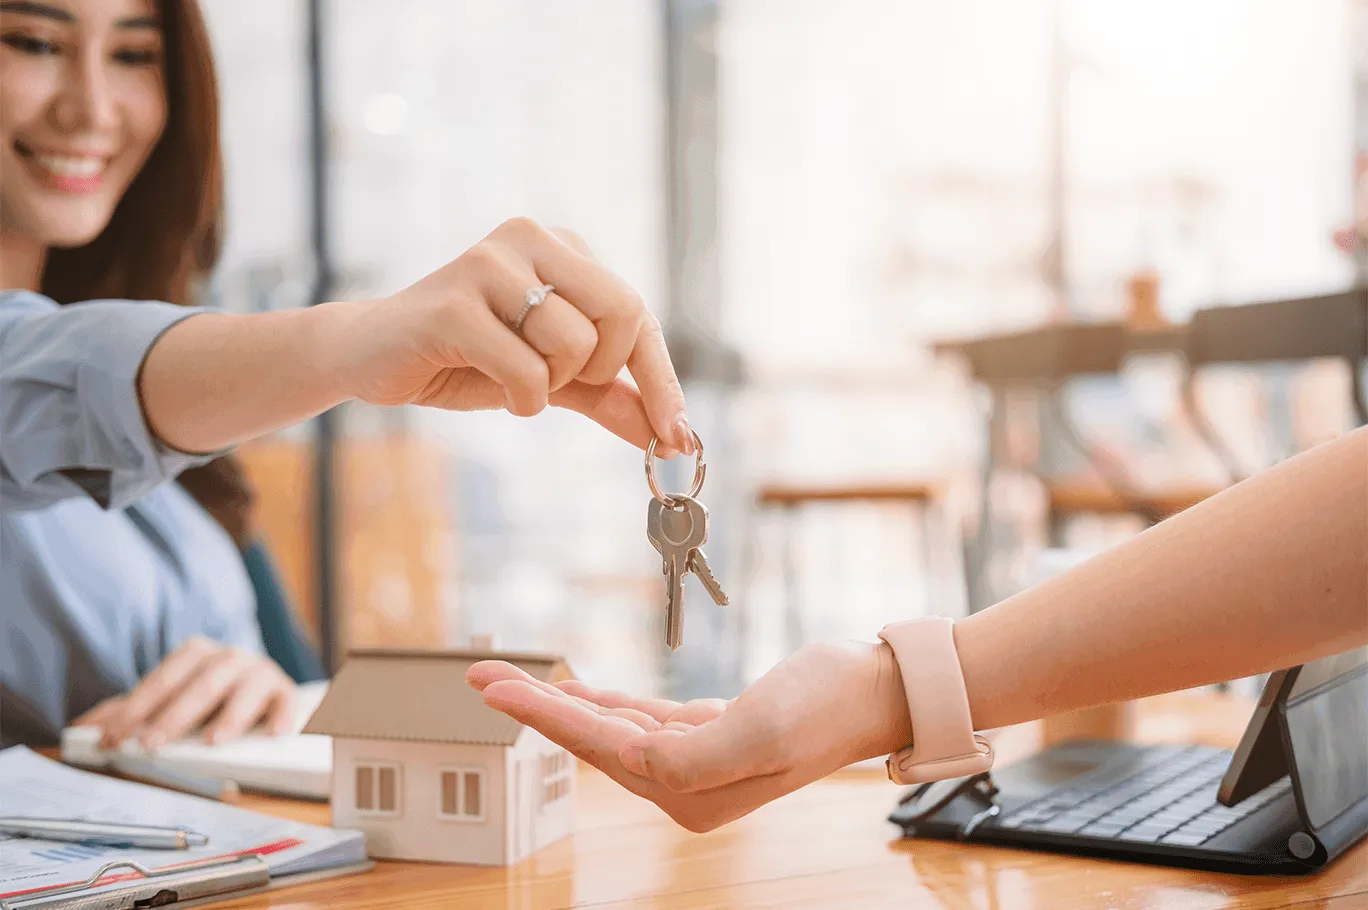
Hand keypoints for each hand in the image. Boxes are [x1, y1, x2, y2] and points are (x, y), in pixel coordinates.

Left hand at [72, 636, 296, 749]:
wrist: (257, 688)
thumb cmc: (204, 698)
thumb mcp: (164, 701)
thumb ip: (127, 712)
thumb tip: (81, 726)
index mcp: (196, 654)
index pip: (163, 679)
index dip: (137, 708)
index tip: (115, 738)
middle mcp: (229, 658)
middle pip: (202, 683)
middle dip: (175, 715)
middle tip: (153, 744)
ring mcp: (259, 672)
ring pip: (245, 689)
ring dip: (229, 715)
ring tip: (213, 742)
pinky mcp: (284, 691)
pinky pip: (286, 701)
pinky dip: (281, 716)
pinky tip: (273, 734)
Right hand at [323, 218, 692, 454]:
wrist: (370, 357)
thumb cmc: (465, 359)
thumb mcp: (551, 378)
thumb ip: (609, 396)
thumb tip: (670, 436)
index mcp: (562, 247)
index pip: (638, 312)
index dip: (662, 380)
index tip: (680, 437)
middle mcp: (532, 238)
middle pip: (624, 312)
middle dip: (599, 369)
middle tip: (558, 382)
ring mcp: (490, 264)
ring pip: (574, 344)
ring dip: (549, 386)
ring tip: (507, 373)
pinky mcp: (454, 303)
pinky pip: (526, 370)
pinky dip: (520, 398)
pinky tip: (486, 382)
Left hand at [466, 641, 911, 831]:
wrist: (874, 689)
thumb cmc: (824, 705)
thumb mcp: (760, 730)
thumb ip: (692, 756)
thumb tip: (635, 761)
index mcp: (690, 792)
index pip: (598, 748)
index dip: (543, 715)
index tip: (494, 689)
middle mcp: (685, 785)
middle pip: (591, 740)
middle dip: (535, 708)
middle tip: (480, 678)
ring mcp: (694, 760)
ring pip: (608, 728)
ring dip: (559, 702)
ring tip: (508, 680)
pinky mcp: (706, 732)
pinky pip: (638, 719)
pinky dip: (602, 701)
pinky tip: (575, 689)